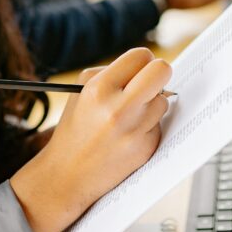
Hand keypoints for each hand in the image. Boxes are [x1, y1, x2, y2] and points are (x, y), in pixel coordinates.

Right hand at [10, 48, 171, 231]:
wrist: (68, 175)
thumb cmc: (76, 127)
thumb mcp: (82, 91)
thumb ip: (113, 74)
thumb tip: (147, 66)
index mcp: (99, 89)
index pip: (141, 56)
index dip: (143, 61)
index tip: (140, 69)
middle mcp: (118, 109)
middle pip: (161, 71)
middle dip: (159, 73)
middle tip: (151, 82)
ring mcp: (134, 131)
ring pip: (163, 100)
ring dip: (152, 104)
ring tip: (130, 115)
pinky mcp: (145, 149)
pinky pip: (159, 124)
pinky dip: (148, 126)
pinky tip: (128, 135)